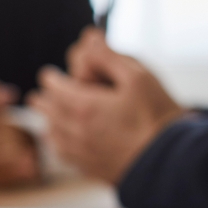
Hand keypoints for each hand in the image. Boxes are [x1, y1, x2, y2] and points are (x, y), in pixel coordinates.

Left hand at [29, 33, 184, 183]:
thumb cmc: (157, 117)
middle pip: (49, 112)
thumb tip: (89, 38)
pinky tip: (59, 143)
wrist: (170, 162)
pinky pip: (64, 156)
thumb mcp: (137, 77)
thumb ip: (108, 57)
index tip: (48, 75)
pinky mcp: (91, 169)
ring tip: (45, 117)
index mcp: (84, 106)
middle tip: (37, 97)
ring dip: (48, 122)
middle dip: (44, 101)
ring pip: (53, 135)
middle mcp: (76, 131)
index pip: (55, 87)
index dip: (51, 79)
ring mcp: (82, 152)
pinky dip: (57, 145)